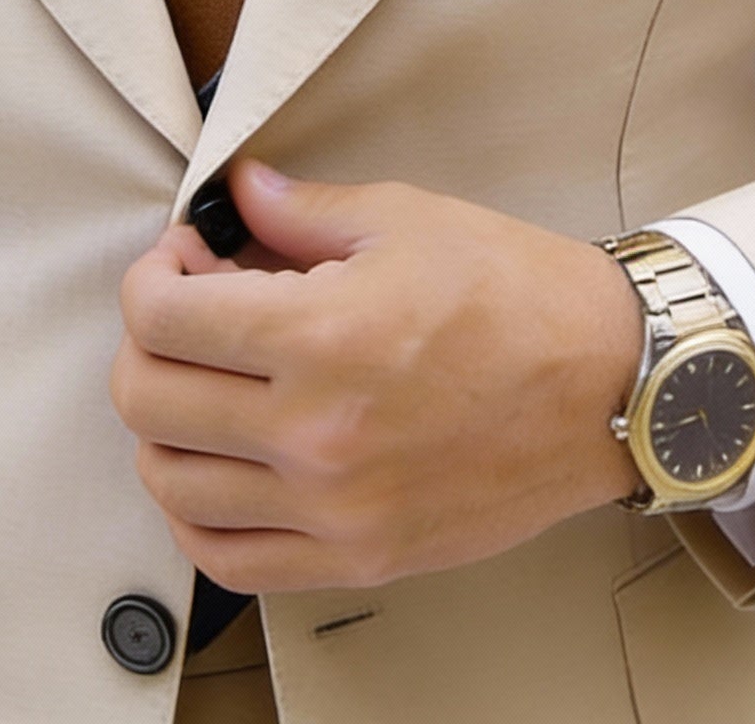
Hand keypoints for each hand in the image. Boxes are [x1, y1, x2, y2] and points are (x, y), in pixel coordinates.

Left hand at [110, 160, 644, 593]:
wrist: (609, 385)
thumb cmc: (518, 295)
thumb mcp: (404, 219)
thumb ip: (300, 209)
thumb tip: (237, 195)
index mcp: (322, 334)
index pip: (162, 317)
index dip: (152, 276)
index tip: (181, 261)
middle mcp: (316, 432)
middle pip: (147, 399)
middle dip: (145, 342)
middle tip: (185, 311)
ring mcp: (334, 507)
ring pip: (171, 485)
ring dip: (163, 426)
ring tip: (203, 384)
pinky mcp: (359, 555)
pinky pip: (229, 559)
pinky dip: (197, 515)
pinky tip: (219, 466)